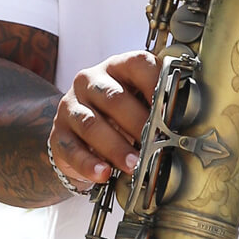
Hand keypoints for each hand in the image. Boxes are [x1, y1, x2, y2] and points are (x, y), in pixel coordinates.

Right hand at [49, 51, 161, 188]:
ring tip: (133, 165)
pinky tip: (103, 174)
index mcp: (117, 66)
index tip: (169, 107)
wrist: (79, 133)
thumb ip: (155, 105)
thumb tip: (181, 123)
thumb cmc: (119, 115)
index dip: (155, 83)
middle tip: (154, 142)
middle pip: (113, 98)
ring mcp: (70, 105)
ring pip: (91, 125)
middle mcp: (90, 80)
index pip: (137, 63)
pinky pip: (71, 149)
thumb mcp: (137, 101)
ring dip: (115, 147)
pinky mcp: (58, 133)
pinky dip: (89, 164)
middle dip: (136, 123)